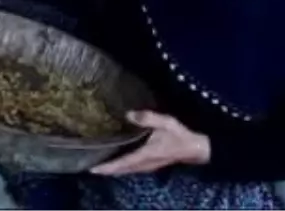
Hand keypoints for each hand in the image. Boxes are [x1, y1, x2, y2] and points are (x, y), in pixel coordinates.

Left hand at [90, 111, 210, 175]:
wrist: (195, 148)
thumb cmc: (179, 135)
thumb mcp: (165, 122)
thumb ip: (147, 118)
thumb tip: (128, 114)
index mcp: (145, 155)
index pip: (122, 163)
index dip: (107, 166)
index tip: (92, 168)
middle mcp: (144, 164)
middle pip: (121, 170)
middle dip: (106, 169)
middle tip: (89, 166)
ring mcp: (147, 166)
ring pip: (126, 170)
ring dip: (112, 169)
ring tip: (98, 164)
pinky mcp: (150, 164)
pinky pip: (131, 167)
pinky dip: (120, 166)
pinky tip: (115, 161)